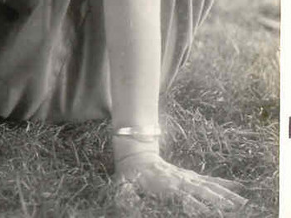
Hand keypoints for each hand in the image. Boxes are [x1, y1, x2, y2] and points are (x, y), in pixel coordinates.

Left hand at [116, 151, 245, 211]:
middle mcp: (180, 181)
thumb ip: (126, 196)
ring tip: (244, 201)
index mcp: (167, 186)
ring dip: (227, 193)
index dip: (197, 205)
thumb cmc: (130, 176)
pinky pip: (209, 179)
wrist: (135, 155)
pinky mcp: (190, 176)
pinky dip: (223, 183)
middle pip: (203, 192)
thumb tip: (124, 206)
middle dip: (220, 200)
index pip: (185, 198)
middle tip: (238, 208)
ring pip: (210, 186)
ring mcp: (187, 178)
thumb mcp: (124, 186)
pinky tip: (238, 186)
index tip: (211, 213)